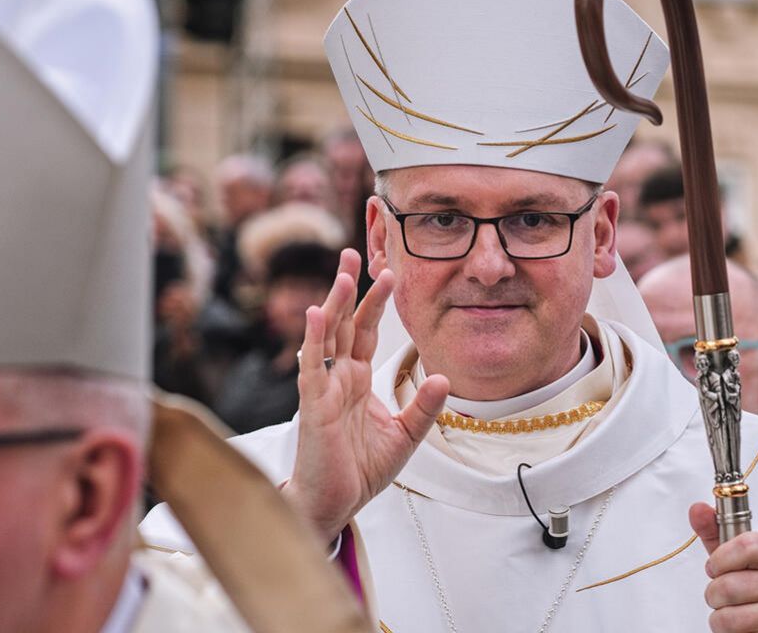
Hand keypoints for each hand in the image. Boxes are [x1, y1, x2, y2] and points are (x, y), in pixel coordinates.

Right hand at [281, 249, 448, 542]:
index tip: (386, 271)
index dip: (374, 302)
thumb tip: (445, 377)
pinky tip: (318, 313)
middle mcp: (337, 377)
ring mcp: (322, 389)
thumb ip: (424, 406)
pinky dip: (314, 340)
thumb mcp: (407, 435)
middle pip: (343, 323)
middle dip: (350, 288)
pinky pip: (312, 368)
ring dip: (334, 304)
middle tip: (356, 251)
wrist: (335, 505)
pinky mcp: (312, 407)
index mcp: (356, 379)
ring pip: (326, 337)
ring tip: (344, 273)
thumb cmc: (361, 469)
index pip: (364, 331)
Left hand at [690, 503, 757, 632]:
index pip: (747, 544)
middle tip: (729, 598)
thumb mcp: (739, 562)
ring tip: (739, 614)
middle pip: (728, 583)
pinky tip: (746, 629)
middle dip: (715, 594)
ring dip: (721, 617)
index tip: (716, 567)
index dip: (721, 559)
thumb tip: (698, 509)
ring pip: (726, 613)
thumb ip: (717, 535)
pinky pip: (734, 632)